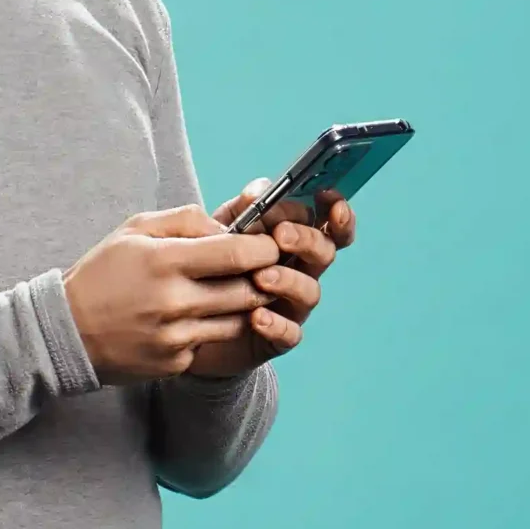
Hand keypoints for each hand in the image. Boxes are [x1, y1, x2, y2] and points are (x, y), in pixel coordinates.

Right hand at [63, 206, 280, 383]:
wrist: (65, 332)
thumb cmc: (102, 274)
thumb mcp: (135, 230)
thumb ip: (187, 220)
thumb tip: (228, 229)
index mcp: (164, 262)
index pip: (237, 254)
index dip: (264, 247)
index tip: (270, 243)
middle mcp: (173, 303)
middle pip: (247, 291)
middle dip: (262, 277)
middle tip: (263, 268)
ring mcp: (175, 338)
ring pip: (238, 320)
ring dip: (242, 305)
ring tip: (230, 290)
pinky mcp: (174, 363)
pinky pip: (211, 342)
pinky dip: (210, 328)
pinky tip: (191, 317)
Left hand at [184, 180, 359, 377]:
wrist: (191, 316)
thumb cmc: (216, 265)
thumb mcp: (225, 230)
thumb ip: (244, 209)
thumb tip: (257, 190)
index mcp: (296, 242)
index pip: (328, 224)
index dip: (337, 213)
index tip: (331, 201)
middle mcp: (302, 271)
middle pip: (325, 253)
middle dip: (308, 240)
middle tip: (281, 236)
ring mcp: (293, 306)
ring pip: (310, 291)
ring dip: (288, 280)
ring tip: (261, 277)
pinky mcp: (278, 337)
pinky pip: (290, 333)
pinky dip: (276, 324)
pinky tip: (257, 316)